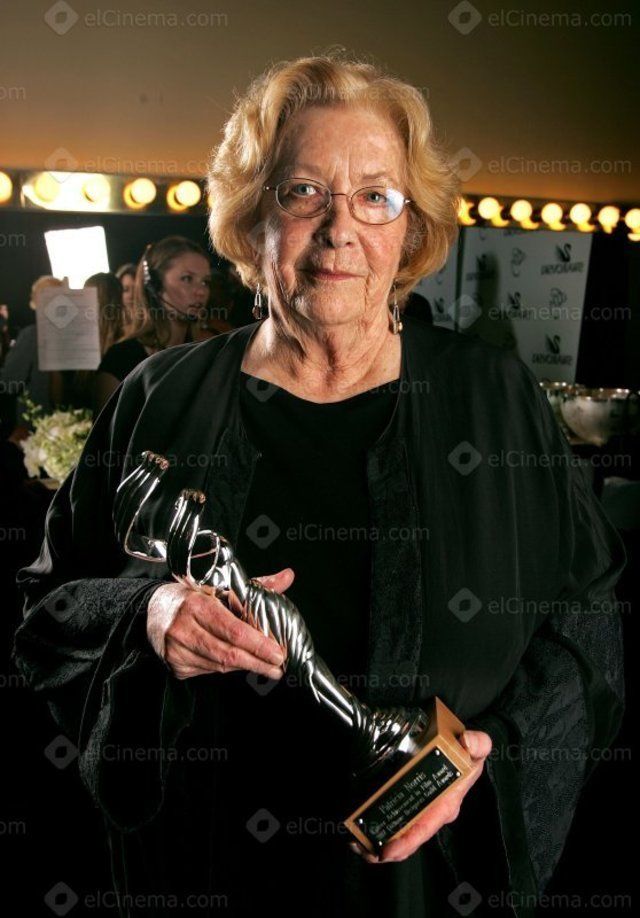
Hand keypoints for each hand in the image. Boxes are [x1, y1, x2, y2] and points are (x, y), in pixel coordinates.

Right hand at [146, 568, 294, 680]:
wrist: (153, 609)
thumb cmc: (192, 596)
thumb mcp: (220, 586)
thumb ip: (256, 586)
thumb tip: (287, 577)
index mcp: (197, 604)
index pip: (233, 630)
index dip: (258, 644)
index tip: (277, 652)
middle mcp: (183, 628)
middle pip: (227, 653)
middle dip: (257, 662)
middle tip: (277, 666)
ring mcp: (176, 650)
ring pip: (219, 665)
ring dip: (243, 666)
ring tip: (264, 665)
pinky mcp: (174, 665)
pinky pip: (207, 671)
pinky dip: (224, 667)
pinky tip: (235, 662)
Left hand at [349, 729, 491, 863]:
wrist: (458, 747)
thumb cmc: (466, 753)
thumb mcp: (477, 747)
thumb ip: (479, 743)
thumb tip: (467, 743)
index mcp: (445, 806)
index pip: (425, 828)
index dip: (407, 841)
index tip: (388, 849)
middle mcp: (429, 813)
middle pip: (406, 837)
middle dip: (384, 849)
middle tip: (362, 850)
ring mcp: (415, 808)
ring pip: (395, 831)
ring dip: (374, 839)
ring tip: (354, 844)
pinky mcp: (404, 800)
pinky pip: (389, 817)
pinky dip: (372, 826)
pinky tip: (355, 829)